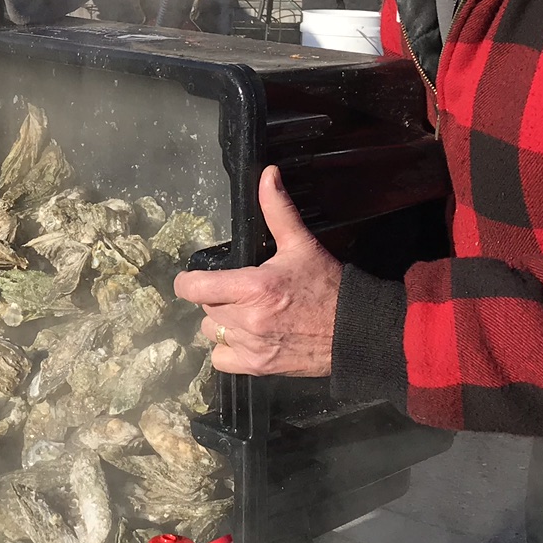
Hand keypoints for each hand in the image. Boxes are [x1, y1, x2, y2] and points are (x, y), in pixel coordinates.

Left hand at [174, 167, 340, 376]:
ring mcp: (250, 347)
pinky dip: (227, 350)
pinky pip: (220, 359)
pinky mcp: (257, 367)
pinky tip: (246, 338)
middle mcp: (246, 319)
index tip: (195, 278)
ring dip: (222, 323)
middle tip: (238, 292)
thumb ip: (278, 210)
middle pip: (205, 307)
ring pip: (212, 332)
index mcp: (252, 287)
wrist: (353, 331)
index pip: (193, 288)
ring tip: (244, 314)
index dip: (188, 281)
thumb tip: (268, 175)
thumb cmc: (327, 286)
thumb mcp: (301, 244)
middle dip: (217, 298)